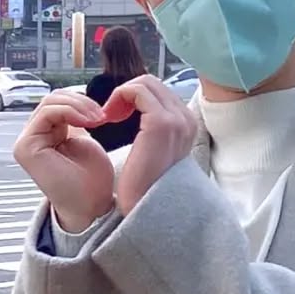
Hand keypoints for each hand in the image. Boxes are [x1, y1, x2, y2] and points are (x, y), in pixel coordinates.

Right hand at [12, 90, 116, 232]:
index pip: (57, 102)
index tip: (104, 114)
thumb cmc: (91, 179)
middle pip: (52, 99)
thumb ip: (76, 120)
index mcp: (45, 134)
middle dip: (80, 101)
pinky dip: (70, 111)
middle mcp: (31, 137)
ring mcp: (26, 141)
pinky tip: (89, 122)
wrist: (91, 206)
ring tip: (98, 118)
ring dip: (78, 106)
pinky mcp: (26, 147)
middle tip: (101, 115)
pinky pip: (47, 114)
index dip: (81, 101)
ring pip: (49, 103)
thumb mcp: (84, 139)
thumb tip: (77, 99)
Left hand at [99, 76, 197, 215]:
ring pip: (144, 83)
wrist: (146, 211)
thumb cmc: (144, 185)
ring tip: (107, 117)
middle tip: (109, 115)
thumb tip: (136, 107)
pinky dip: (118, 97)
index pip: (158, 91)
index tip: (116, 116)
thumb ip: (151, 128)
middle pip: (151, 82)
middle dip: (126, 94)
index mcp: (187, 124)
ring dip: (120, 95)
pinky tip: (107, 118)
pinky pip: (137, 90)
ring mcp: (176, 120)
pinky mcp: (161, 123)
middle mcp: (186, 119)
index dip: (134, 97)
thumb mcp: (151, 151)